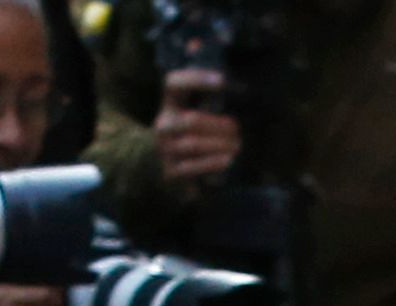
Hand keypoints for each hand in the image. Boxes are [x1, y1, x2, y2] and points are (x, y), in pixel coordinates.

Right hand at [153, 67, 241, 183]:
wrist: (158, 167)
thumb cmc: (186, 134)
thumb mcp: (190, 109)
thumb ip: (200, 87)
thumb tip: (197, 43)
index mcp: (169, 105)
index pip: (174, 83)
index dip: (197, 79)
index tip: (224, 80)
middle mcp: (163, 126)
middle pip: (192, 121)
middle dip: (219, 126)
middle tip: (237, 130)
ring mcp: (165, 150)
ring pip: (194, 144)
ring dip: (220, 145)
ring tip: (237, 146)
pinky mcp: (170, 171)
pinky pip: (193, 167)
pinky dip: (213, 163)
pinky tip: (228, 161)